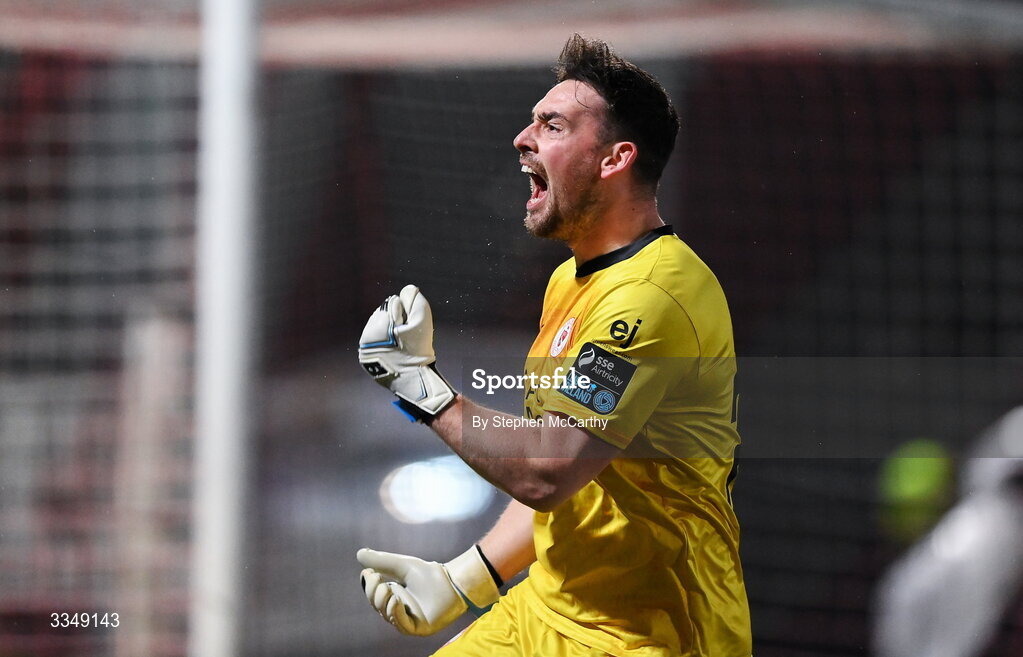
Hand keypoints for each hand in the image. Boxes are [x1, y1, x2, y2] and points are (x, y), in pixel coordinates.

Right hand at [357, 546, 500, 635]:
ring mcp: (407, 620)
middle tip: (378, 578)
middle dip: (373, 593)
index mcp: (392, 595)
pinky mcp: (418, 629)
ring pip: (386, 615)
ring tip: (389, 588)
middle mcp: (397, 609)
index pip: (373, 595)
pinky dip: (395, 613)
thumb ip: (381, 560)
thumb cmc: (428, 573)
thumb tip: (359, 553)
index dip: (368, 585)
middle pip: (376, 605)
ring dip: (383, 602)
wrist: (452, 581)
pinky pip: (401, 625)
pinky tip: (395, 600)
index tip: (369, 572)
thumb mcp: (401, 565)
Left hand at [358, 285, 454, 420]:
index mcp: (376, 328)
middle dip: (396, 321)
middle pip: (382, 316)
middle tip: (408, 335)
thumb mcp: (422, 323)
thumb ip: (416, 302)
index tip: (412, 328)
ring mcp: (364, 351)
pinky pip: (374, 343)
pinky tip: (395, 351)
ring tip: (402, 343)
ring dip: (389, 331)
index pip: (392, 305)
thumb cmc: (419, 352)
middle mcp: (365, 339)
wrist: (414, 382)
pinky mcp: (366, 360)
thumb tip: (409, 289)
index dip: (407, 313)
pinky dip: (384, 343)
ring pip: (377, 329)